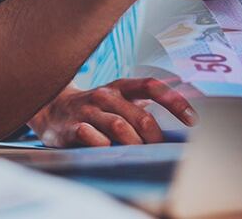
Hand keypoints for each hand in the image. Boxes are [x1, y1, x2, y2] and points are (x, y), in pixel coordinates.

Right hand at [29, 79, 196, 146]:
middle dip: (154, 136)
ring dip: (134, 144)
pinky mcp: (72, 127)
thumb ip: (141, 106)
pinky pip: (92, 137)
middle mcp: (106, 95)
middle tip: (160, 150)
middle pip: (139, 115)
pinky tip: (108, 151)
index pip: (152, 86)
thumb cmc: (93, 107)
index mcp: (121, 86)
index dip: (175, 102)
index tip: (193, 120)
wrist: (49, 107)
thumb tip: (177, 120)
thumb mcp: (117, 99)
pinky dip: (104, 146)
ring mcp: (88, 111)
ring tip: (139, 154)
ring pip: (119, 127)